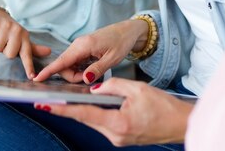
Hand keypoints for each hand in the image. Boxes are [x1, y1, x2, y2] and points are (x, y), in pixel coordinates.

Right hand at [0, 9, 50, 78]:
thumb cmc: (9, 31)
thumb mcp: (21, 39)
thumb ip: (33, 48)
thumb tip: (49, 52)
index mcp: (25, 36)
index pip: (27, 54)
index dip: (29, 66)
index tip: (31, 77)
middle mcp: (17, 30)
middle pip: (9, 55)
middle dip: (5, 50)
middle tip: (4, 41)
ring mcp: (6, 26)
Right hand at [33, 19, 146, 83]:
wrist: (128, 30)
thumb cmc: (121, 42)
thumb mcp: (112, 59)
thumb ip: (97, 69)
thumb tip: (84, 79)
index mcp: (83, 46)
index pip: (61, 61)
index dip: (49, 71)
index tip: (37, 78)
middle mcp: (78, 45)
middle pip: (64, 66)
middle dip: (73, 77)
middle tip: (91, 77)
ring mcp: (79, 47)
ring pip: (69, 65)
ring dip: (77, 74)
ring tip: (94, 72)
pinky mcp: (83, 49)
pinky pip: (75, 62)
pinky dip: (80, 69)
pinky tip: (92, 68)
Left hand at [35, 78, 192, 145]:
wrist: (180, 124)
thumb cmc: (164, 107)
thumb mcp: (138, 89)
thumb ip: (113, 86)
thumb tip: (94, 88)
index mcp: (118, 123)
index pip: (83, 114)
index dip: (61, 109)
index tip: (44, 104)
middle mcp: (115, 135)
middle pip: (85, 119)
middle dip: (66, 108)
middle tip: (46, 99)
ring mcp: (118, 139)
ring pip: (93, 121)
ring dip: (80, 110)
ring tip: (63, 99)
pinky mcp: (121, 138)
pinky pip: (102, 123)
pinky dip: (94, 114)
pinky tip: (87, 105)